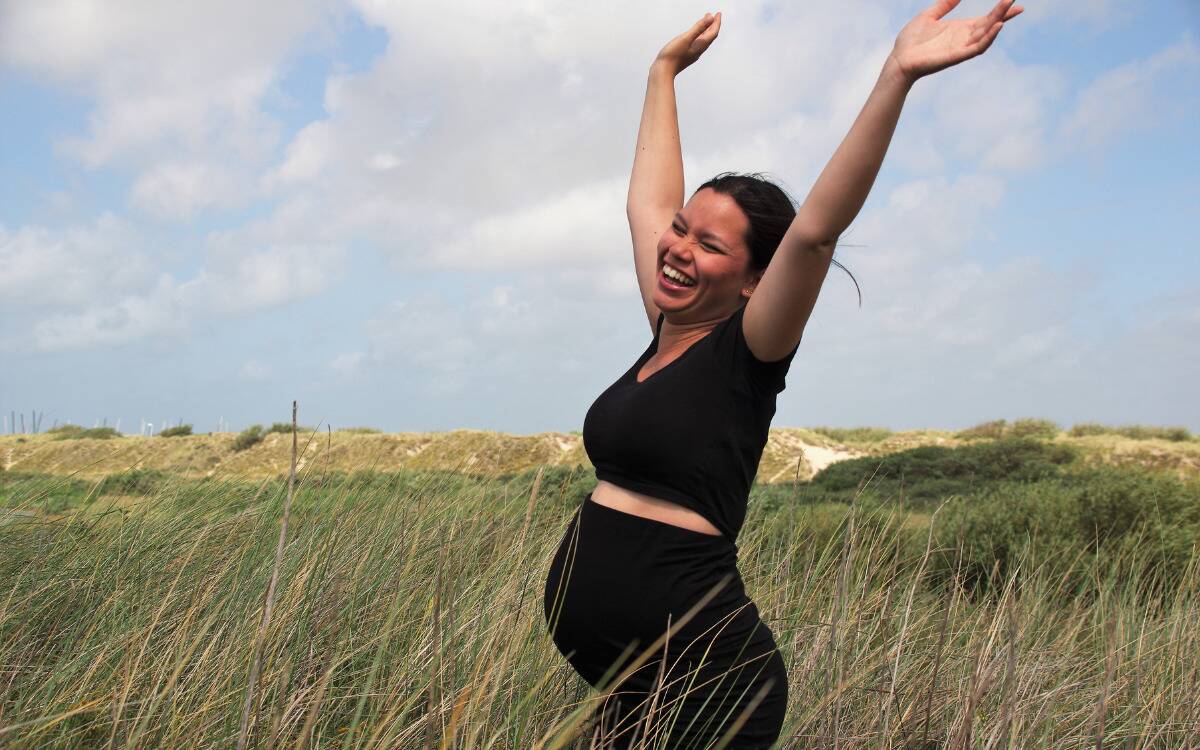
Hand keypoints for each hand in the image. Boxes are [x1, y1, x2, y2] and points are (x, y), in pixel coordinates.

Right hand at [654, 12, 721, 75]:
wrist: (663, 71)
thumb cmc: (673, 56)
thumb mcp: (686, 38)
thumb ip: (698, 27)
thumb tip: (710, 18)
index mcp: (700, 45)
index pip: (713, 33)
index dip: (717, 22)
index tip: (718, 14)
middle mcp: (698, 50)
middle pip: (710, 36)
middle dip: (713, 25)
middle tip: (715, 16)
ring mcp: (693, 53)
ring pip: (704, 40)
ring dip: (706, 30)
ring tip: (706, 22)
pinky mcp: (687, 54)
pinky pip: (697, 43)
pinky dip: (699, 35)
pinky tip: (695, 35)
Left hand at [888, 0, 1022, 82]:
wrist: (898, 59)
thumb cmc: (910, 41)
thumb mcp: (928, 16)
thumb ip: (943, 5)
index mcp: (959, 29)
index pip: (985, 19)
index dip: (1000, 11)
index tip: (1014, 1)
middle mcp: (963, 38)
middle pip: (989, 25)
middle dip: (1002, 13)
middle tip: (1015, 1)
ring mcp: (961, 48)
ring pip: (985, 35)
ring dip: (998, 22)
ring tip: (1007, 8)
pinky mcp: (956, 56)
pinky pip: (976, 48)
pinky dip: (988, 38)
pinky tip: (996, 26)